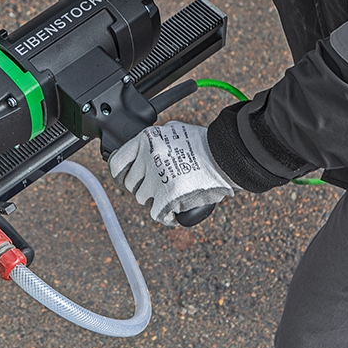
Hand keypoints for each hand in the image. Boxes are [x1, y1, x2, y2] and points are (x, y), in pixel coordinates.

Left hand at [109, 121, 237, 225]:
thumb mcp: (173, 132)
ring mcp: (157, 177)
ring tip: (171, 194)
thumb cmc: (206, 144)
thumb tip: (139, 155)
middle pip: (131, 183)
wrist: (229, 155)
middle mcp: (148, 157)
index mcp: (146, 140)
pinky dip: (166, 215)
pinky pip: (157, 213)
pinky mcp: (168, 196)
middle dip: (143, 186)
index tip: (125, 178)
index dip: (121, 173)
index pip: (117, 162)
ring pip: (143, 197)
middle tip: (160, 185)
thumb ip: (154, 143)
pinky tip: (173, 213)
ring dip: (154, 199)